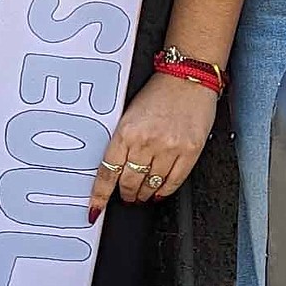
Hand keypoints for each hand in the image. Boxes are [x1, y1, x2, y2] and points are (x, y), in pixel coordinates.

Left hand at [87, 73, 217, 220]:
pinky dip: (164, 192)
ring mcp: (169, 148)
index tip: (95, 208)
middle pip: (129, 182)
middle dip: (125, 194)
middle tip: (126, 196)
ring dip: (144, 195)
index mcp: (126, 131)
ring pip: (150, 186)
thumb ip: (122, 140)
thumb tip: (115, 168)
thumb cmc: (161, 91)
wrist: (189, 76)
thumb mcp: (130, 113)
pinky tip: (159, 192)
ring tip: (142, 195)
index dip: (100, 195)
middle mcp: (146, 141)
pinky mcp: (189, 151)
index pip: (107, 172)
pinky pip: (173, 182)